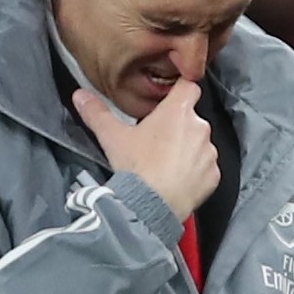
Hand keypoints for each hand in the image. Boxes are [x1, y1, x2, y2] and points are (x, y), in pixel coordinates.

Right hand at [73, 80, 218, 221]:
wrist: (151, 207)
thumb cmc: (135, 168)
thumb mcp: (112, 137)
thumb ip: (97, 113)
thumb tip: (80, 95)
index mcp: (178, 111)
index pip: (189, 86)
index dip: (180, 90)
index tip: (170, 100)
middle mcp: (199, 127)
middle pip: (191, 118)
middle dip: (178, 127)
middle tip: (157, 142)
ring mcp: (209, 152)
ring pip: (199, 144)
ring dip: (188, 150)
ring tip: (166, 164)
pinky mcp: (213, 175)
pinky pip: (206, 168)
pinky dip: (195, 172)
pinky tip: (177, 180)